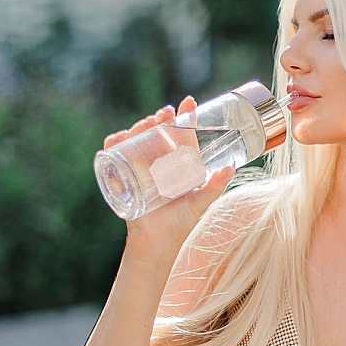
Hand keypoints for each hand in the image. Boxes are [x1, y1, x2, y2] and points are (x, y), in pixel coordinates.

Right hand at [104, 96, 234, 263]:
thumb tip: (231, 167)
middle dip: (160, 119)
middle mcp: (158, 163)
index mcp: (177, 165)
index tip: (189, 101)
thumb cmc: (180, 224)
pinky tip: (120, 137)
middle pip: (157, 133)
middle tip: (166, 113)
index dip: (185, 118)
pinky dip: (114, 143)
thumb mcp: (200, 202)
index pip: (181, 136)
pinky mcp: (123, 177)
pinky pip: (114, 154)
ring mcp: (139, 168)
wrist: (157, 244)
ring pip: (136, 139)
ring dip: (140, 126)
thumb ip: (215, 185)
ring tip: (150, 123)